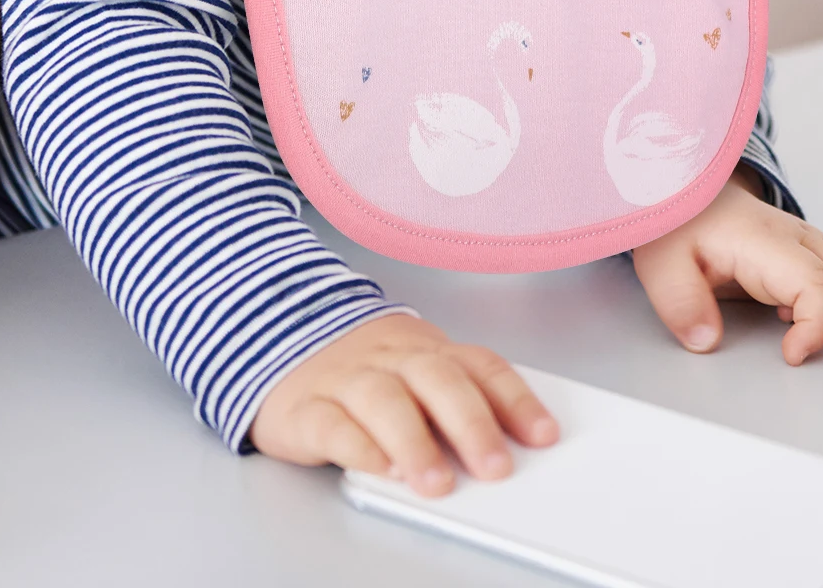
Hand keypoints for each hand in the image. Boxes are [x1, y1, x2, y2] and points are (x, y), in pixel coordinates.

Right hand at [248, 314, 557, 495]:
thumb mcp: (414, 375)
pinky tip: (378, 469)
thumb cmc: (366, 372)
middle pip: (437, 379)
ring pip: (384, 400)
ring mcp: (347, 378)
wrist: (277, 338)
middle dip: (470, 423)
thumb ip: (452, 403)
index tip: (545, 436)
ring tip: (436, 484)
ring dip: (414, 442)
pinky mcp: (305, 407)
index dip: (515, 399)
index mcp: (428, 349)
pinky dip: (357, 447)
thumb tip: (508, 452)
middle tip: (496, 468)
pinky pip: (332, 423)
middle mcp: (392, 358)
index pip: (480, 365)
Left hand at [632, 173, 822, 371]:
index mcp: (764, 242)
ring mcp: (807, 241)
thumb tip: (706, 341)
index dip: (814, 324)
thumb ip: (681, 302)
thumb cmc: (677, 223)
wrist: (682, 186)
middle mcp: (795, 238)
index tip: (793, 357)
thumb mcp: (661, 263)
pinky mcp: (809, 250)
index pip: (811, 283)